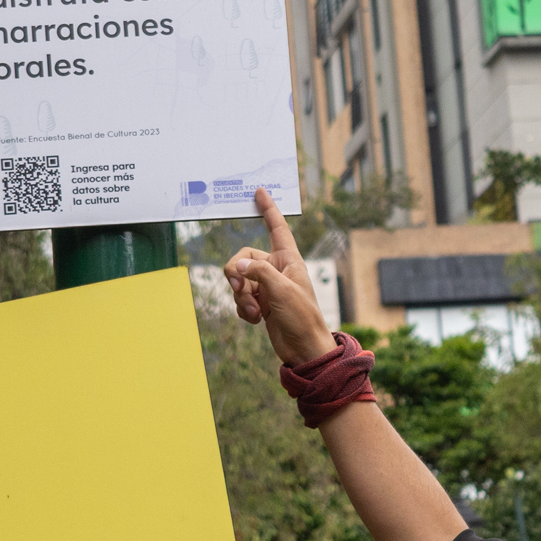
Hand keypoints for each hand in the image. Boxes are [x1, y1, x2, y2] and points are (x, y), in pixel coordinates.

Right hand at [221, 189, 334, 367]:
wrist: (303, 348)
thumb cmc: (302, 318)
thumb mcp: (282, 291)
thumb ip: (258, 272)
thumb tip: (237, 265)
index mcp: (289, 260)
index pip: (277, 228)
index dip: (269, 210)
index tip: (260, 192)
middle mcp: (277, 270)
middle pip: (244, 257)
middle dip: (237, 272)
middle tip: (240, 287)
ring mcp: (267, 287)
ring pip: (239, 279)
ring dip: (242, 296)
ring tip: (255, 311)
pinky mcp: (260, 303)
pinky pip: (240, 298)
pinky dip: (243, 308)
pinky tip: (255, 320)